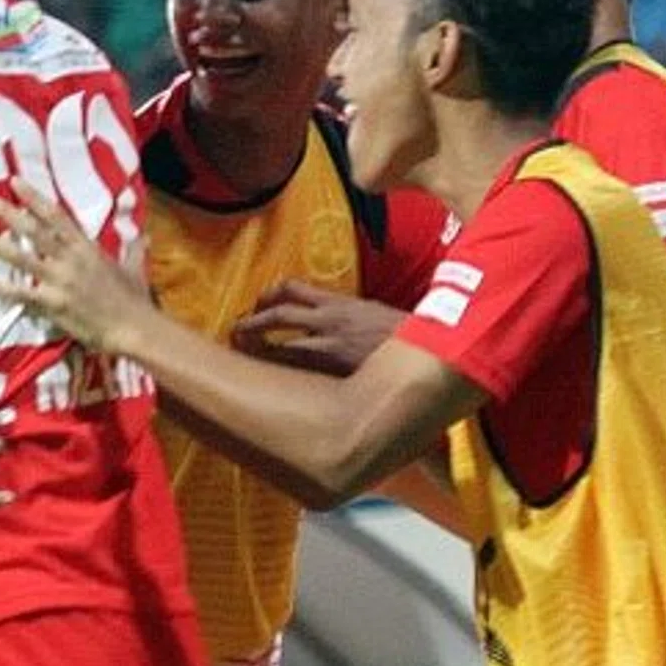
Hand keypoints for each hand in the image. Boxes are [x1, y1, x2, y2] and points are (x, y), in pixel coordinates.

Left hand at [0, 179, 150, 349]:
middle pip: (33, 230)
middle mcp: (70, 259)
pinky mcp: (54, 304)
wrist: (136, 328)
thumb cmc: (136, 301)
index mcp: (87, 247)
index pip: (56, 216)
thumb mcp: (134, 269)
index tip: (14, 181)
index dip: (34, 198)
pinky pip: (20, 294)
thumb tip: (143, 237)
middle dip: (6, 212)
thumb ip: (132, 250)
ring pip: (21, 257)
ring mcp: (60, 280)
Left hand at [231, 280, 399, 374]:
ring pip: (279, 341)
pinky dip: (276, 369)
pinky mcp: (334, 365)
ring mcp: (331, 342)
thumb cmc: (400, 337)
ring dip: (255, 346)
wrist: (428, 349)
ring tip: (241, 354)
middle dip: (251, 320)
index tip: (258, 305)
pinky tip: (264, 377)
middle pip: (277, 311)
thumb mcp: (371, 313)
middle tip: (237, 332)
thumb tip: (322, 321)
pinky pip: (295, 366)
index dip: (267, 295)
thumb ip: (344, 315)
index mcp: (338, 301)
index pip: (291, 288)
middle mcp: (330, 317)